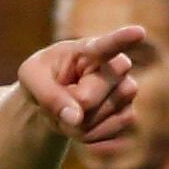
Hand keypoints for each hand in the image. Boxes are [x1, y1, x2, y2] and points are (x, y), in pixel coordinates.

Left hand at [20, 23, 148, 150]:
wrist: (54, 102)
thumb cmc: (43, 79)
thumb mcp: (31, 78)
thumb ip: (48, 94)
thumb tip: (76, 118)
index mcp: (90, 49)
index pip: (108, 45)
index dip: (124, 39)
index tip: (138, 33)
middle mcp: (116, 66)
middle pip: (91, 96)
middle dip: (70, 105)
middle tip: (62, 97)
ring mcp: (126, 90)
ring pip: (106, 115)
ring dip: (81, 123)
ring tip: (72, 111)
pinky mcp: (128, 114)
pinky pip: (112, 131)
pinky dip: (91, 135)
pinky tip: (82, 125)